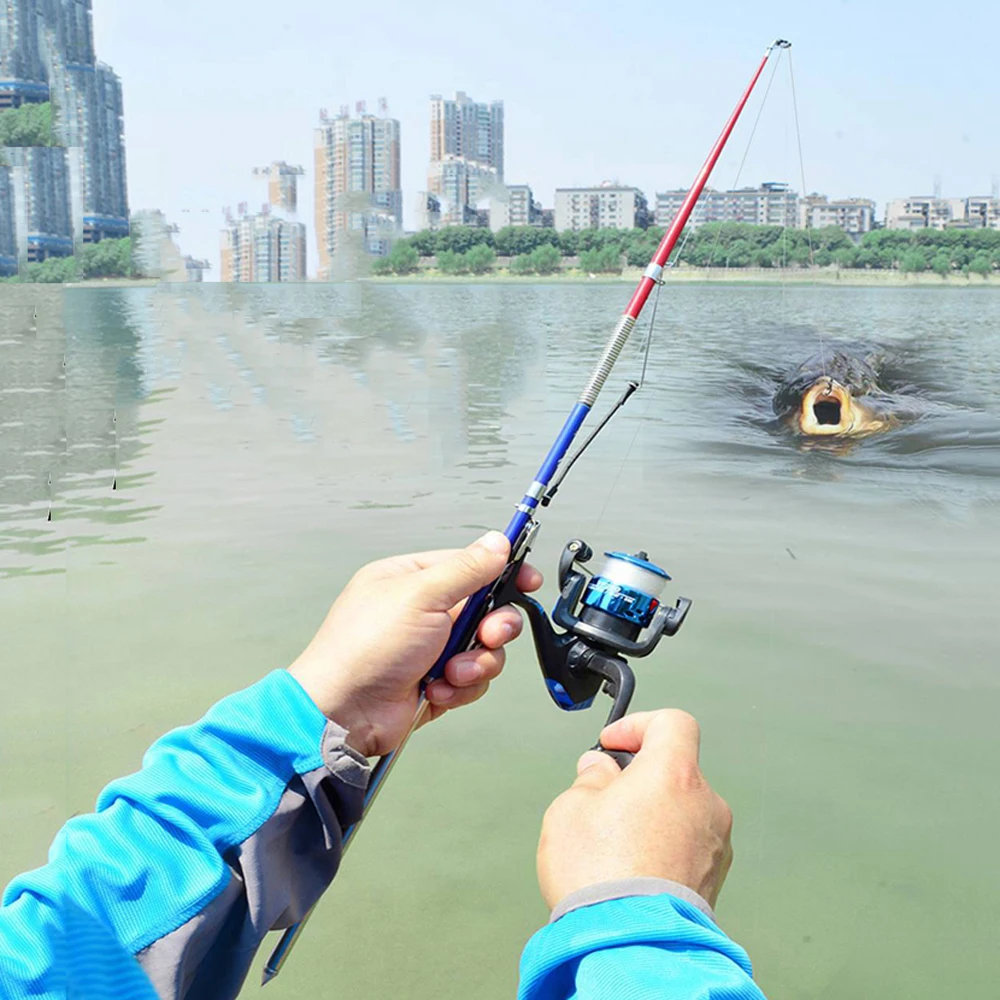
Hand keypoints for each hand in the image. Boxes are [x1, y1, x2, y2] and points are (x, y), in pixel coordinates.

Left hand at [288, 531, 541, 757]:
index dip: (503, 572)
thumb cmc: (367, 646)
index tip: (530, 581)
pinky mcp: (436, 681)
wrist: (344, 713)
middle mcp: (422, 611)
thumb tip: (498, 542)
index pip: (470, 564)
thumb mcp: (421, 595)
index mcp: (412, 578)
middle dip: (494, 625)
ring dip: (475, 662)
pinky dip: (460, 687)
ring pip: (484, 647)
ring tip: (452, 672)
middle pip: (486, 608)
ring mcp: (429, 648)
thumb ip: (466, 569)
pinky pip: (472, 679)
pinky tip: (437, 691)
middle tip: (490, 635)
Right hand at [536, 710, 733, 910]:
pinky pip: (689, 843)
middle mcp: (705, 802)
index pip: (672, 722)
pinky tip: (633, 867)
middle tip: (605, 796)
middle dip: (639, 777)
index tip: (613, 743)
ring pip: (682, 809)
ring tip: (615, 842)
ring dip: (653, 813)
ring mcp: (716, 842)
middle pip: (675, 769)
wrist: (630, 944)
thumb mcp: (570, 810)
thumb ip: (589, 778)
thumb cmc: (601, 876)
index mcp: (674, 773)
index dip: (638, 725)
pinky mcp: (715, 877)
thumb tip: (600, 770)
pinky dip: (665, 844)